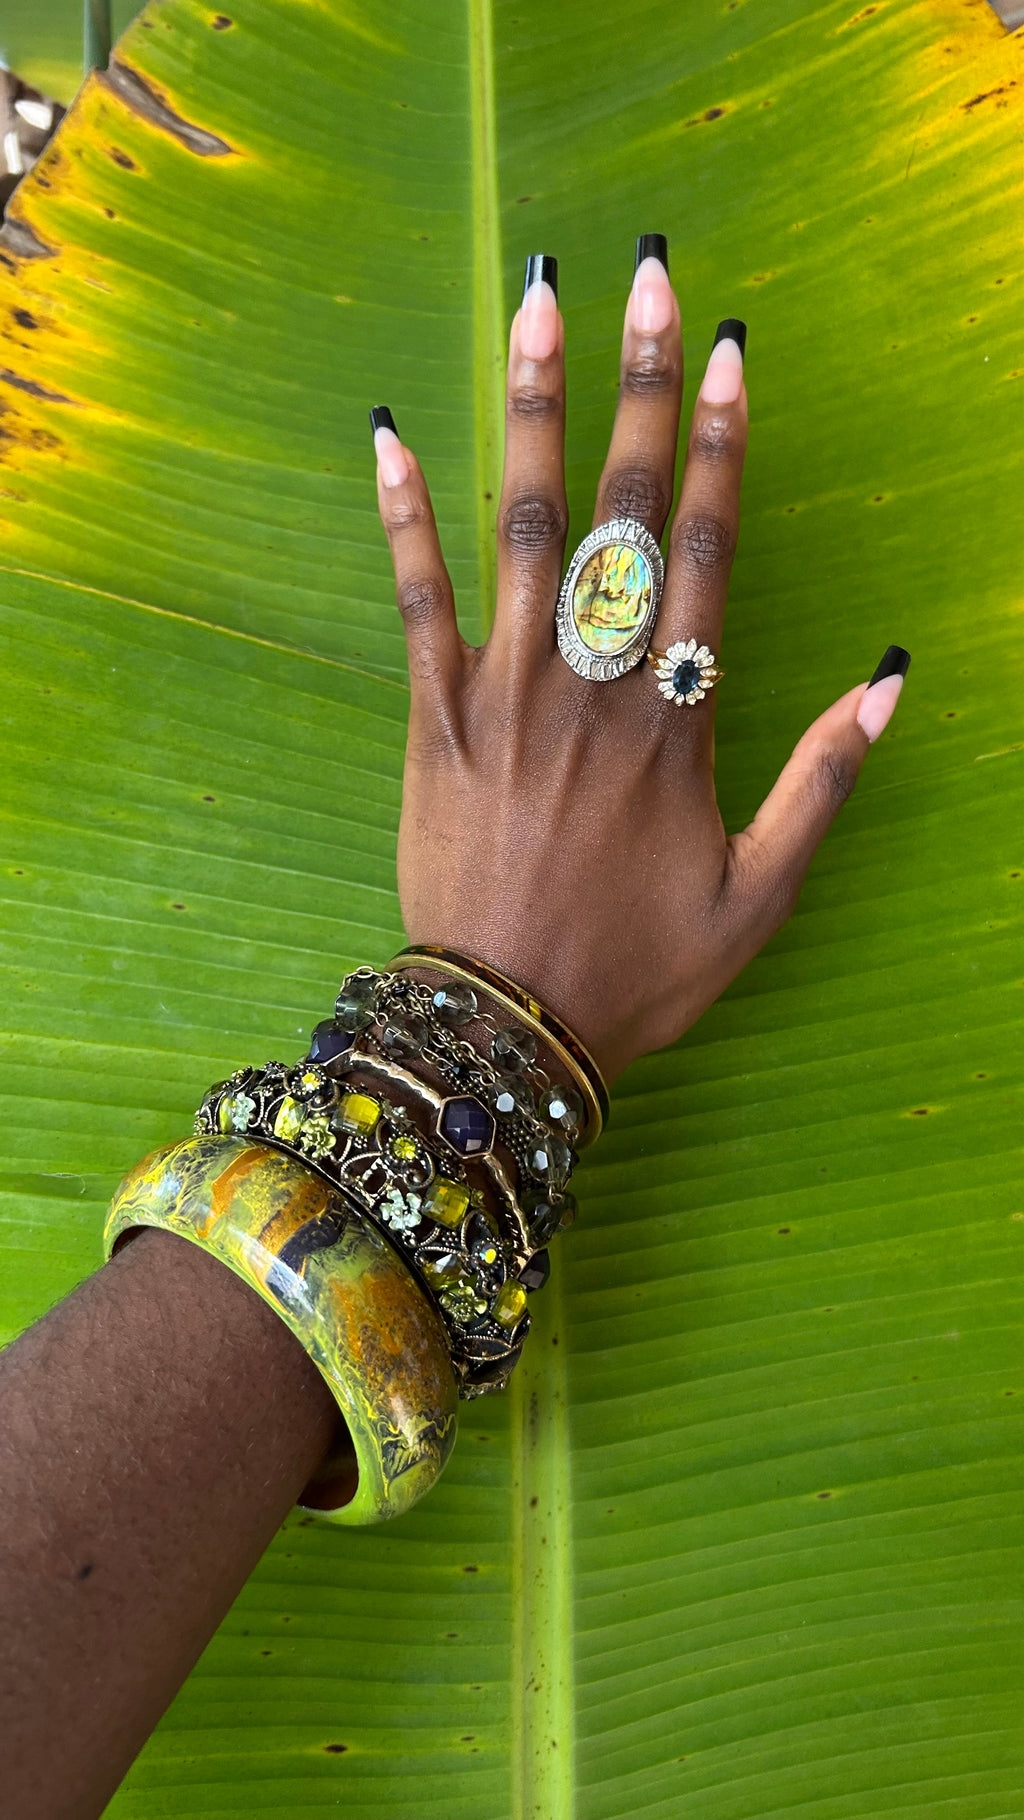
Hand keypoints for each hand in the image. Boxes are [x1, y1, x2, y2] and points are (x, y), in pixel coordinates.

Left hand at [372, 245, 908, 1082]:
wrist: (507, 1026)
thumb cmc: (639, 968)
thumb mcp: (761, 895)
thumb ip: (824, 781)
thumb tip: (893, 680)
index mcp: (678, 722)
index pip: (708, 552)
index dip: (721, 443)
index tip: (730, 350)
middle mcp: (592, 686)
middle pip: (622, 509)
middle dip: (639, 385)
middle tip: (648, 276)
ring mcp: (505, 694)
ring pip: (524, 527)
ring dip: (534, 407)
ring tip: (545, 304)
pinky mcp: (434, 719)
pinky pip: (417, 600)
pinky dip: (405, 516)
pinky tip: (393, 433)